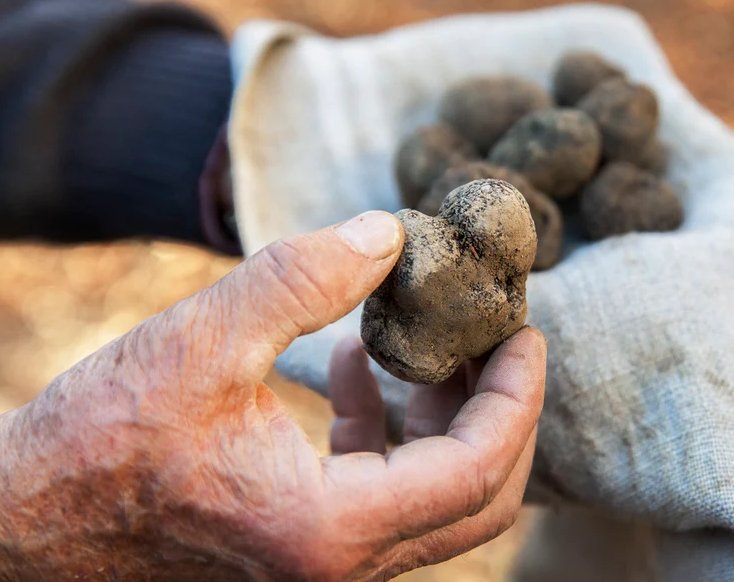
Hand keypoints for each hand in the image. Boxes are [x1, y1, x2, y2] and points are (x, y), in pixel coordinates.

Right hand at [0, 211, 545, 580]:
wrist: (23, 526)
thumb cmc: (96, 444)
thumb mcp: (200, 342)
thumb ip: (302, 278)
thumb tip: (388, 234)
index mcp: (329, 532)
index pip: (477, 473)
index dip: (517, 398)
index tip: (525, 332)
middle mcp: (339, 567)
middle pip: (476, 500)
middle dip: (500, 411)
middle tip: (500, 337)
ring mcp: (321, 564)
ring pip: (431, 499)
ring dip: (444, 416)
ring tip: (425, 338)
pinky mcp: (297, 543)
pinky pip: (376, 492)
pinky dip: (384, 429)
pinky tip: (355, 364)